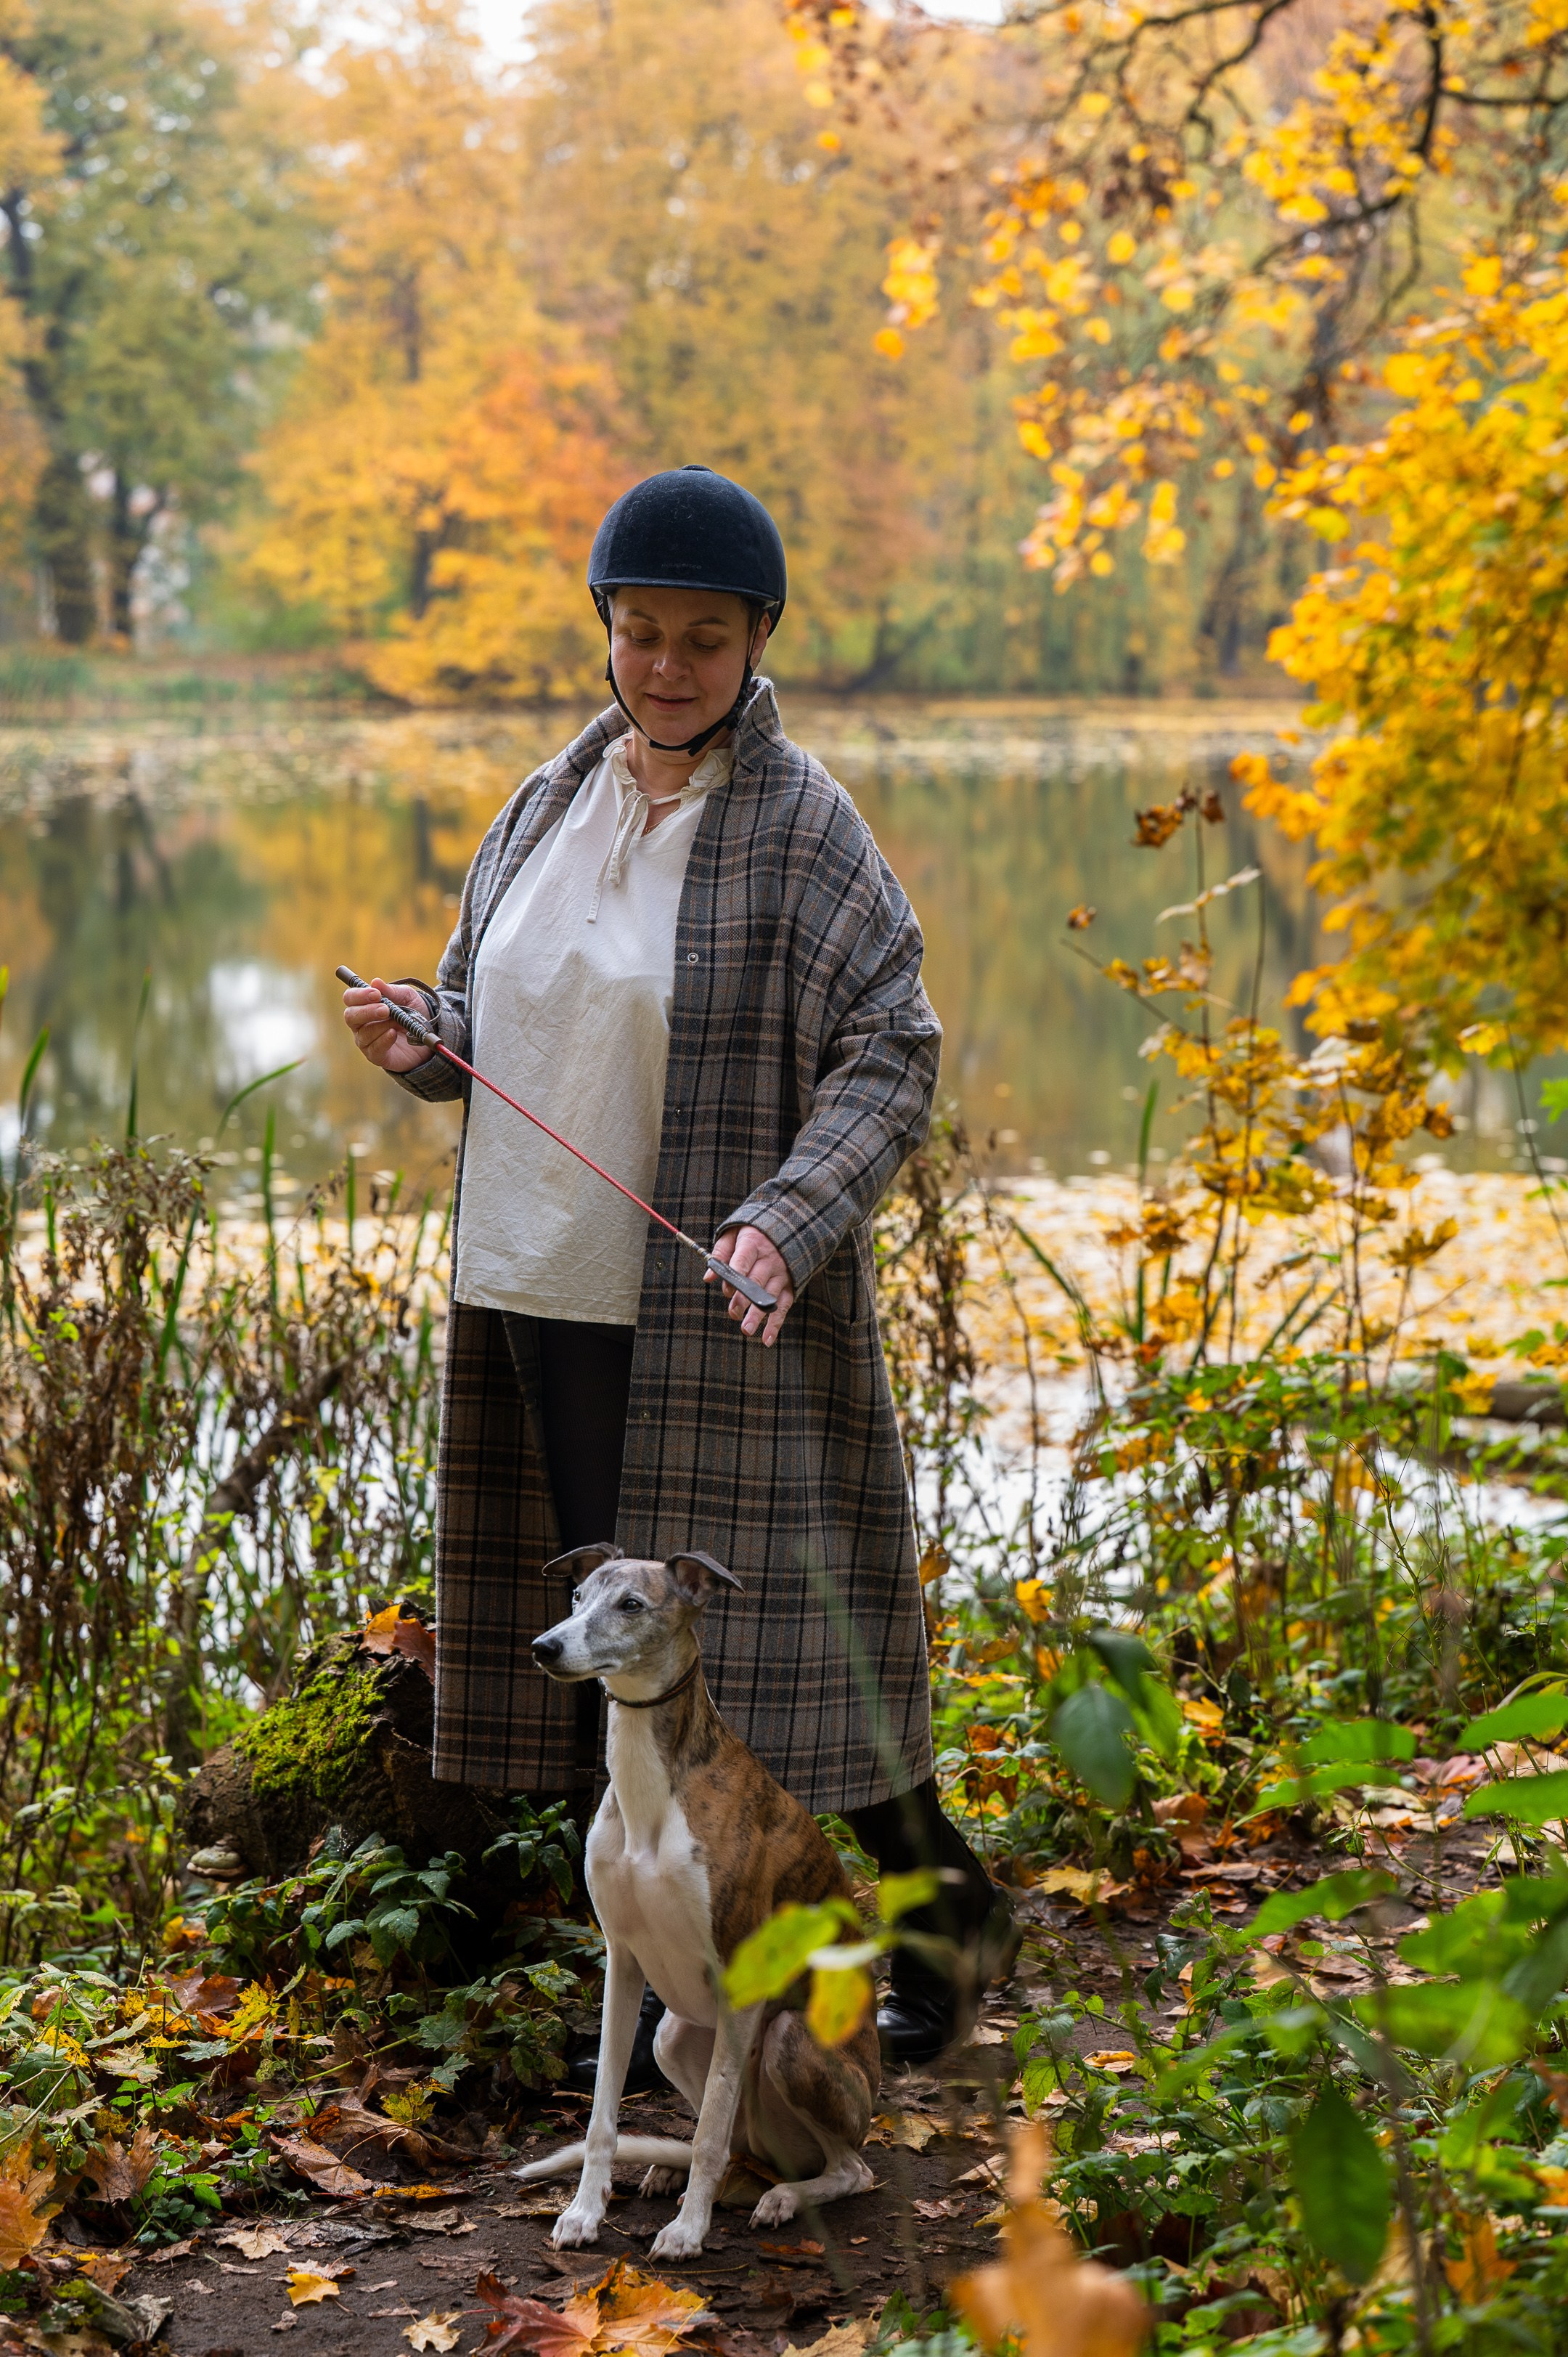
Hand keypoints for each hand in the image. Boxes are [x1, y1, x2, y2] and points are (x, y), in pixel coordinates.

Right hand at [342, 976, 432, 1073]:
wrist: (429, 1035)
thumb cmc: (414, 1013)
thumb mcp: (407, 997)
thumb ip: (392, 991)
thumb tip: (375, 982)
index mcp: (364, 1005)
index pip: (350, 998)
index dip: (359, 995)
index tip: (376, 994)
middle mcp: (361, 1024)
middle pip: (350, 1016)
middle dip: (366, 1011)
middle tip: (385, 1009)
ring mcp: (367, 1041)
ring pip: (364, 1033)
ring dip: (382, 1025)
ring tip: (398, 1022)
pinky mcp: (377, 1056)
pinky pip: (374, 1049)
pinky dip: (383, 1040)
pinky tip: (393, 1033)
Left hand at [706, 1226, 793, 1345]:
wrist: (789, 1226)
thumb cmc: (753, 1232)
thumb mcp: (734, 1233)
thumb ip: (720, 1253)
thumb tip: (708, 1277)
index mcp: (753, 1244)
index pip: (743, 1260)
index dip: (735, 1275)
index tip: (727, 1290)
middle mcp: (769, 1260)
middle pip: (756, 1281)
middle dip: (744, 1299)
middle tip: (733, 1313)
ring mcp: (781, 1274)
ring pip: (769, 1297)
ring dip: (758, 1315)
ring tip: (746, 1330)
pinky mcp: (789, 1286)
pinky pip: (783, 1307)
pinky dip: (776, 1324)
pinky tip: (766, 1339)